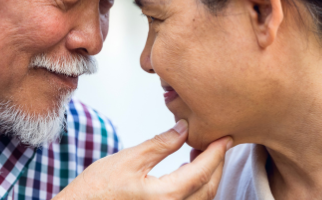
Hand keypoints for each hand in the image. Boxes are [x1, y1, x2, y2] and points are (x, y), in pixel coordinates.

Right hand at [55, 120, 232, 199]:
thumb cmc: (96, 189)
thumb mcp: (128, 159)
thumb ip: (161, 144)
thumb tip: (185, 128)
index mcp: (166, 196)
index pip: (203, 171)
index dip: (217, 152)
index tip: (226, 136)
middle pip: (209, 189)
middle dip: (217, 165)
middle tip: (218, 143)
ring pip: (201, 199)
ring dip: (207, 177)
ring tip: (200, 153)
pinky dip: (194, 188)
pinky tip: (187, 172)